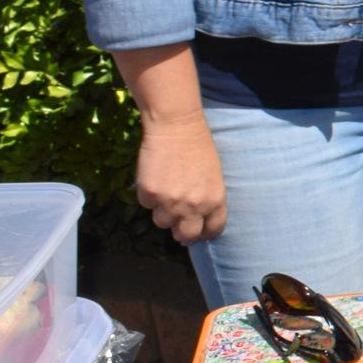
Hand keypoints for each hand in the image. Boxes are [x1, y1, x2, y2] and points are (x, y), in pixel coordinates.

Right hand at [137, 115, 225, 245]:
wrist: (176, 127)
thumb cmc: (199, 147)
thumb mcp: (214, 176)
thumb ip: (208, 199)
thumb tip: (198, 218)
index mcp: (215, 201)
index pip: (212, 230)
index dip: (205, 232)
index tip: (199, 231)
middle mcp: (194, 206)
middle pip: (186, 236)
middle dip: (182, 233)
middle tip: (178, 225)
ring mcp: (170, 202)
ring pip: (162, 222)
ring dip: (163, 212)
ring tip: (166, 191)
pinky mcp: (149, 195)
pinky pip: (147, 205)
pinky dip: (149, 196)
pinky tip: (155, 178)